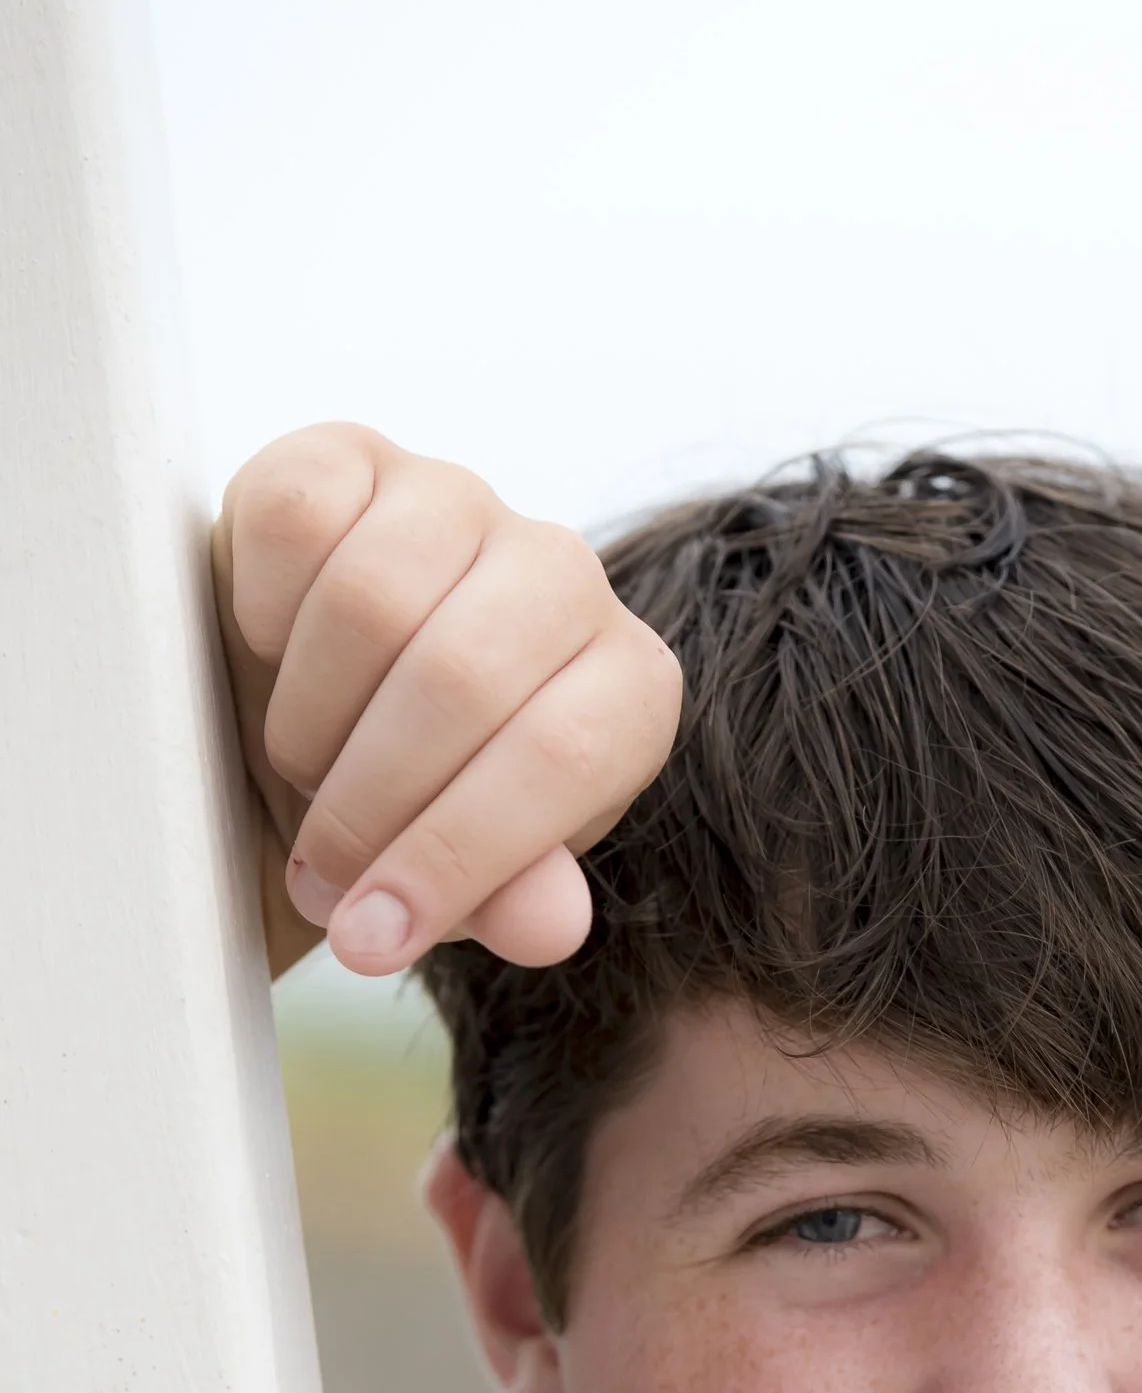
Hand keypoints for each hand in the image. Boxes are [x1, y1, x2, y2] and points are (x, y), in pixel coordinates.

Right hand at [213, 424, 682, 978]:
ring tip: (302, 769)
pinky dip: (263, 613)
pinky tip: (272, 656)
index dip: (454, 855)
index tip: (370, 936)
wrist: (311, 715)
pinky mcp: (353, 457)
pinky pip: (295, 522)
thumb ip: (513, 900)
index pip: (561, 756)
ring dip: (308, 720)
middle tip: (322, 865)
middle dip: (366, 801)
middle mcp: (564, 575)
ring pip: (371, 600)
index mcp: (627, 687)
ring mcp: (460, 502)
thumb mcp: (469, 876)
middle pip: (460, 680)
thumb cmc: (414, 804)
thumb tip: (547, 928)